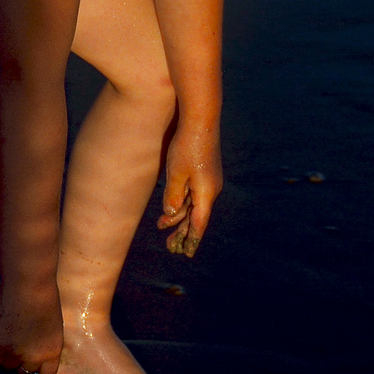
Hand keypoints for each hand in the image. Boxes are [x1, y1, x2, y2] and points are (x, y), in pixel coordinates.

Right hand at [0, 285, 62, 373]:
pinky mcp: (0, 345)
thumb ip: (39, 339)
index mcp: (54, 349)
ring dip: (3, 356)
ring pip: (5, 364)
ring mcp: (17, 352)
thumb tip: (25, 350)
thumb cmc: (41, 295)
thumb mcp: (49, 323)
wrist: (29, 283)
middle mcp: (36, 355)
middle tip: (12, 347)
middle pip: (22, 370)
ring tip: (2, 339)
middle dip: (18, 361)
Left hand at [156, 121, 221, 257]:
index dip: (191, 239)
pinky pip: (193, 194)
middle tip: (170, 248)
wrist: (200, 120)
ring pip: (193, 205)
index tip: (186, 254)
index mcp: (206, 193)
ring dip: (179, 217)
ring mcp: (209, 180)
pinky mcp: (204, 172)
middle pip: (196, 217)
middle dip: (182, 232)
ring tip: (162, 228)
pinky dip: (182, 203)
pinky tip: (172, 208)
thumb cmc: (187, 146)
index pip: (198, 224)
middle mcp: (211, 190)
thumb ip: (174, 196)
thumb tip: (171, 214)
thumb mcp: (176, 174)